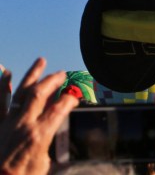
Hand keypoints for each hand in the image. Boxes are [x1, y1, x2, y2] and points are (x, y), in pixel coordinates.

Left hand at [0, 57, 78, 174]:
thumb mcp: (42, 165)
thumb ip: (47, 145)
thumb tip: (52, 131)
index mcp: (39, 135)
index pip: (59, 108)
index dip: (69, 99)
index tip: (75, 96)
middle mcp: (22, 124)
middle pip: (39, 94)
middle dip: (53, 80)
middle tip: (62, 73)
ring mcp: (7, 123)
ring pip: (19, 92)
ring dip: (31, 75)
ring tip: (40, 60)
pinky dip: (1, 87)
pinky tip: (6, 74)